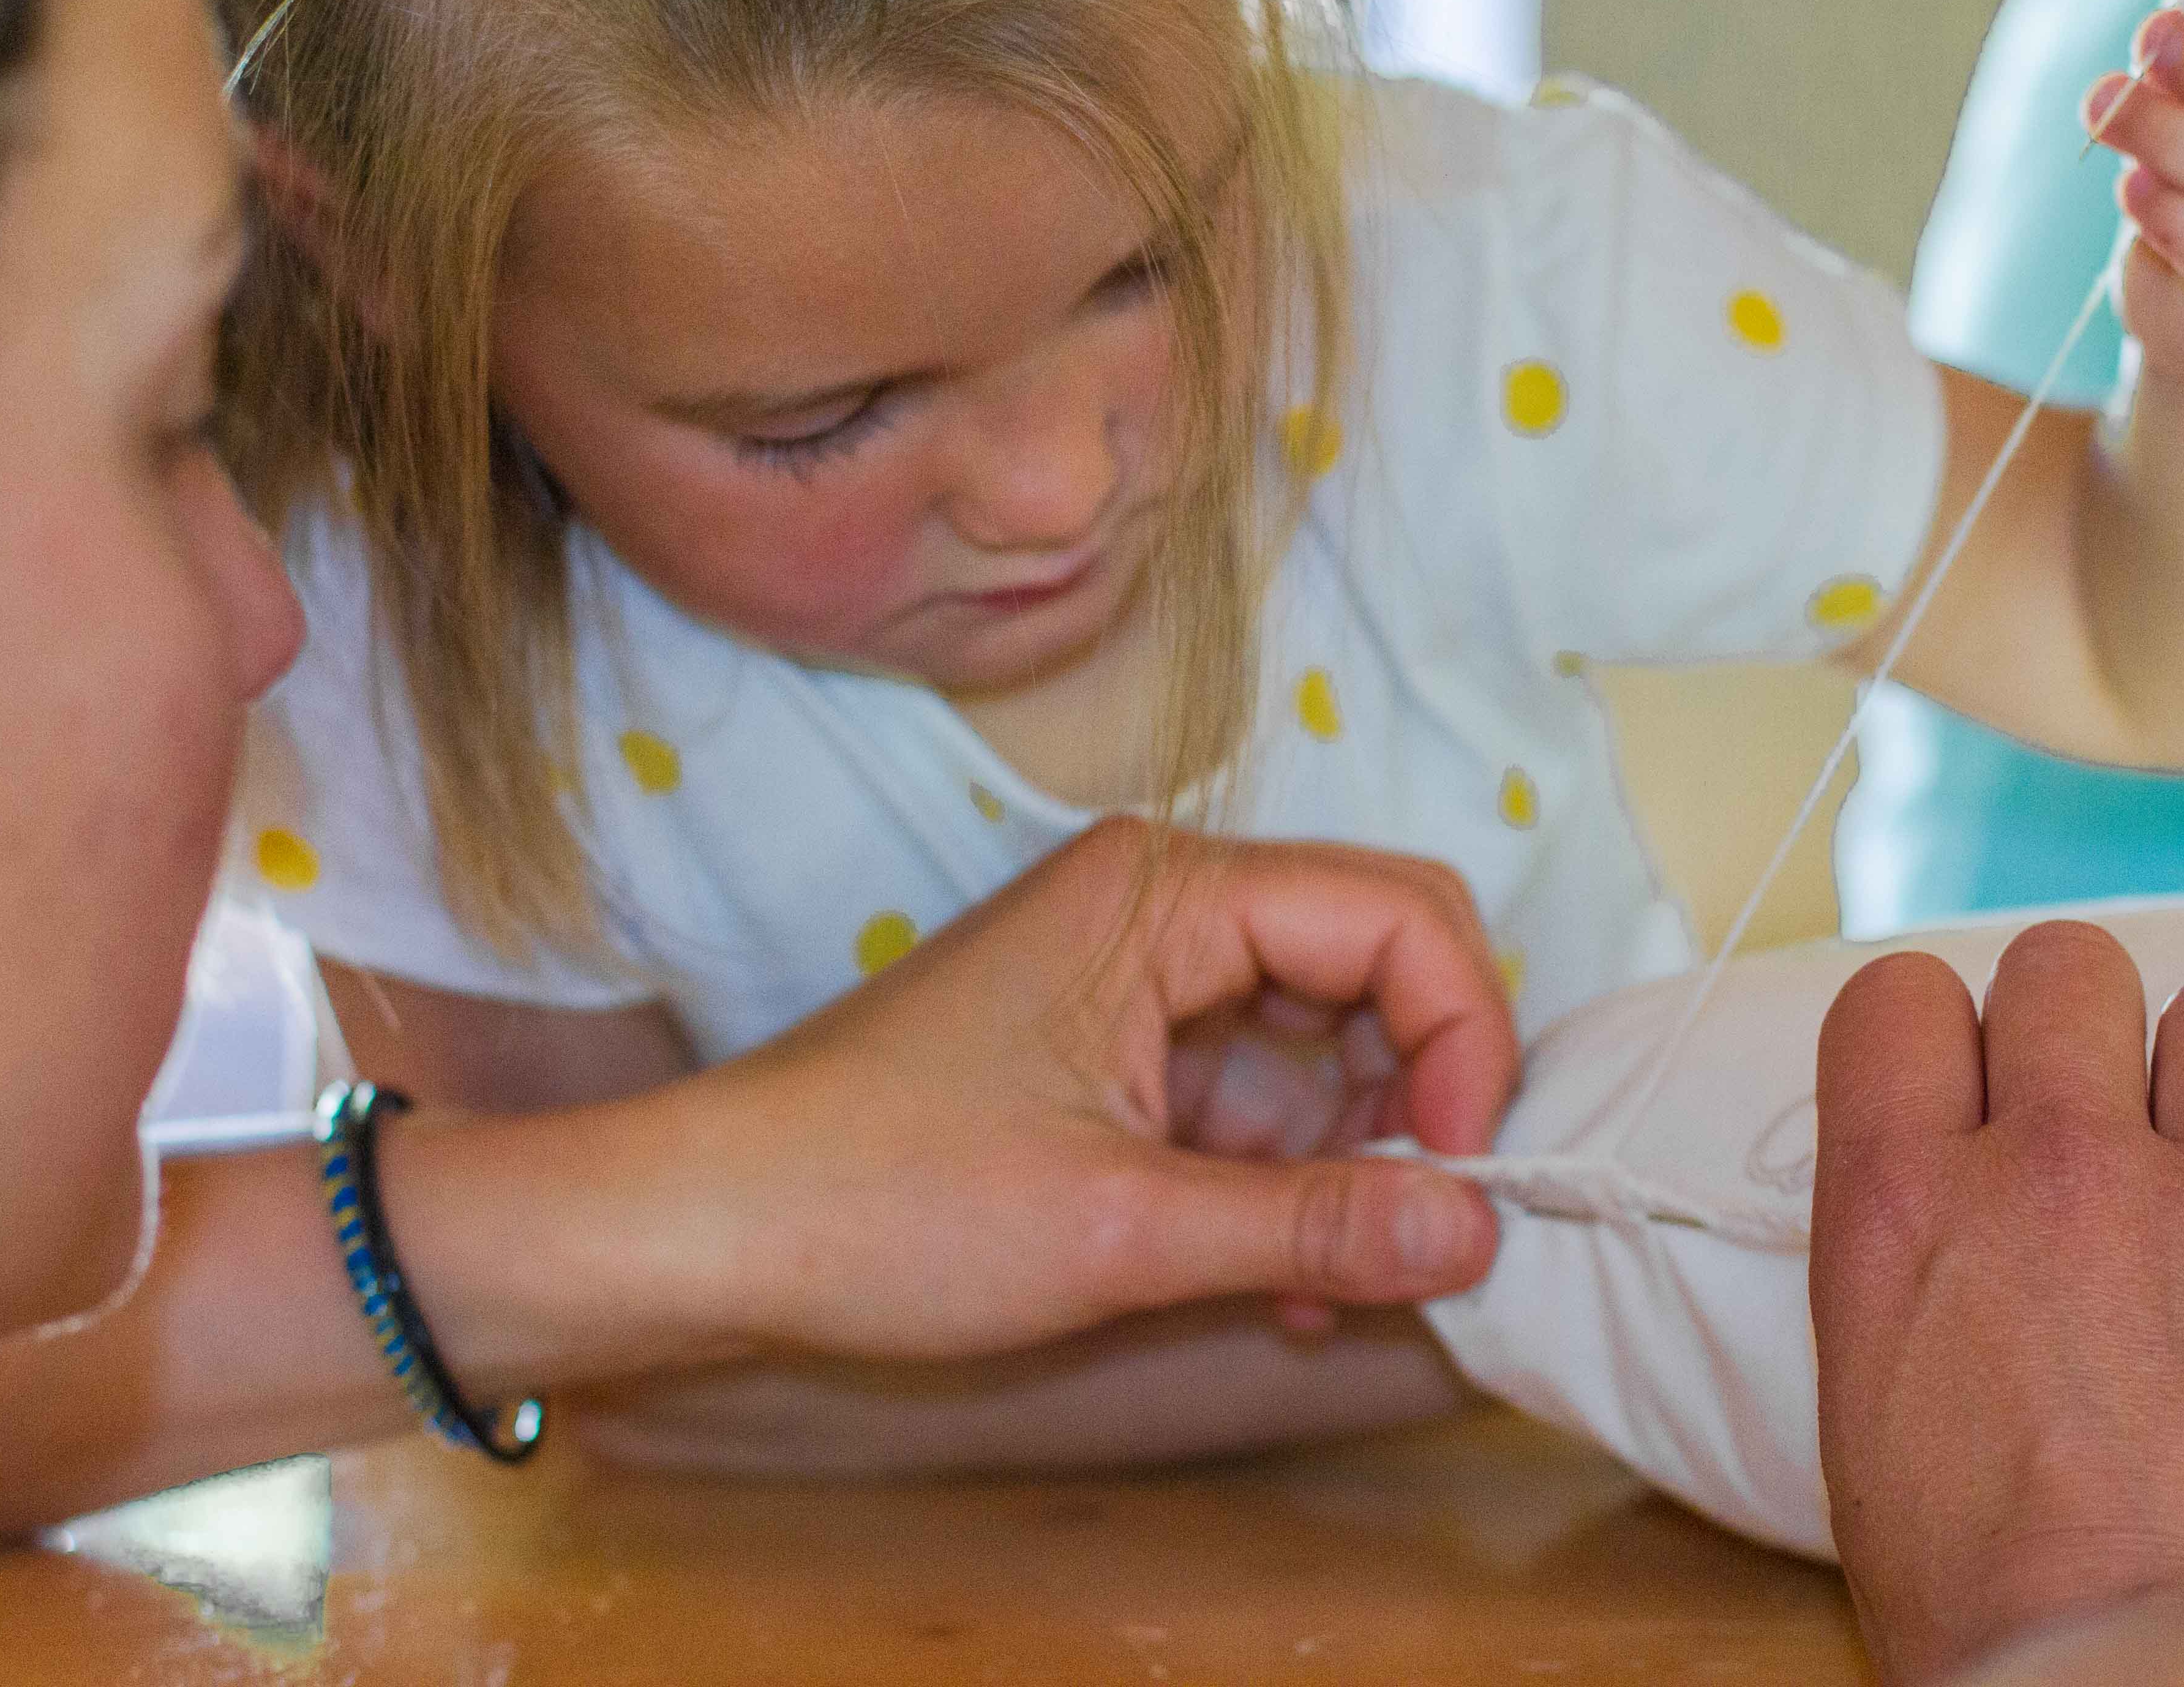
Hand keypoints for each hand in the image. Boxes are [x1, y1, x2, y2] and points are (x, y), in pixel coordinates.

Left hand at [619, 819, 1515, 1359]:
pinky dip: (1289, 1187)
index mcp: (1166, 893)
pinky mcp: (1118, 1054)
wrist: (704, 1232)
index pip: (1397, 915)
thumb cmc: (878, 1201)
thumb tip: (1479, 1234)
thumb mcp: (1119, 1228)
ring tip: (1331, 1290)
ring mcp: (1140, 982)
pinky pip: (1255, 1100)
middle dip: (1418, 1103)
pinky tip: (1281, 1288)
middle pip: (1376, 968)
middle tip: (1419, 1234)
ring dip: (1356, 1165)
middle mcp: (1164, 909)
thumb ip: (1311, 1225)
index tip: (1465, 1175)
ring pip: (1324, 1048)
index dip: (1464, 1038)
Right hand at [1808, 920, 2183, 1685]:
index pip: (1898, 997)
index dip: (1937, 1033)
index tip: (1968, 1086)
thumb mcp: (1875, 1416)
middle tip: (2103, 1117)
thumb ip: (1915, 1268)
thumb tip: (1957, 1219)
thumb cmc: (1998, 1612)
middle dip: (2084, 1026)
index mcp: (1907, 1206)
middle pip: (2068, 966)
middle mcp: (2056, 1166)